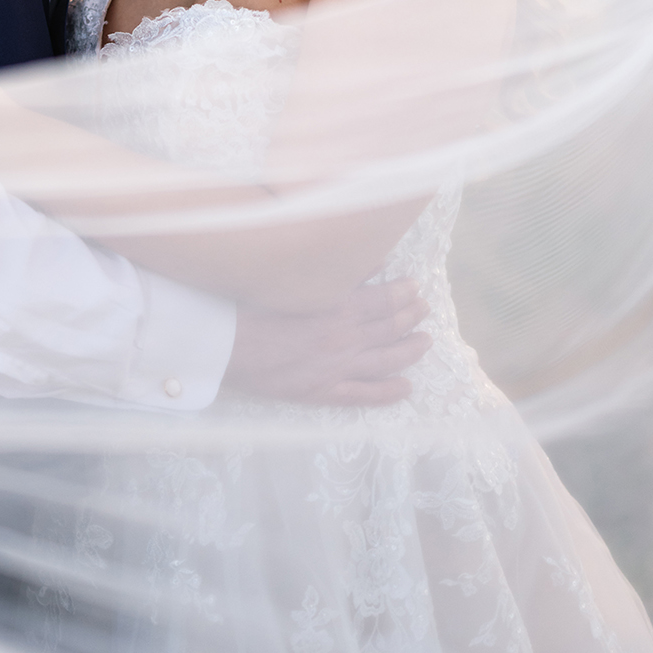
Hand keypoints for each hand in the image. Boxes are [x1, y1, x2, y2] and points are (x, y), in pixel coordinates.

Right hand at [223, 277, 430, 406]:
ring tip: (426, 342)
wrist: (227, 344)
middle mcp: (346, 339)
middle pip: (390, 327)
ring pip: (387, 360)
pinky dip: (388, 393)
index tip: (415, 286)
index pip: (385, 299)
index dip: (404, 292)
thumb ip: (340, 270)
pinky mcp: (324, 392)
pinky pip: (365, 395)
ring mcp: (338, 368)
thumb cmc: (255, 303)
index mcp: (340, 307)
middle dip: (411, 317)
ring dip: (410, 350)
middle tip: (424, 310)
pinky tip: (406, 388)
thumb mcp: (299, 279)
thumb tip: (376, 257)